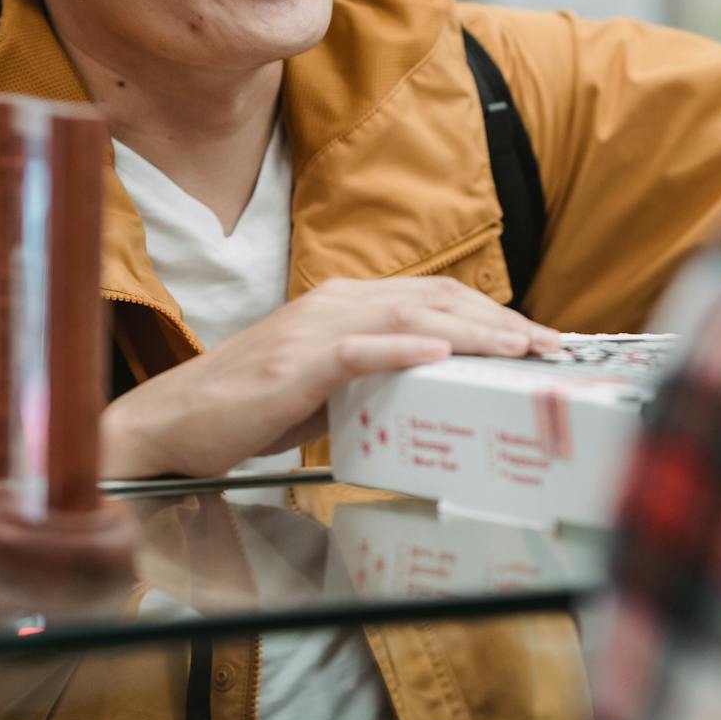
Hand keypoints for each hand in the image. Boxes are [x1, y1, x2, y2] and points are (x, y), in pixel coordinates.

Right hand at [101, 277, 561, 480]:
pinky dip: (401, 347)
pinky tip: (439, 350)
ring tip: (517, 347)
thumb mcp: (324, 385)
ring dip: (472, 331)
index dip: (491, 312)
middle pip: (435, 297)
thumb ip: (373, 374)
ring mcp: (314, 331)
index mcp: (343, 304)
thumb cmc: (245, 408)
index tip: (535, 337)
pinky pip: (357, 350)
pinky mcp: (295, 364)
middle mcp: (334, 304)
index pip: (433, 296)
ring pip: (408, 316)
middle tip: (548, 346)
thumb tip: (428, 382)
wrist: (172, 423)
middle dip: (500, 319)